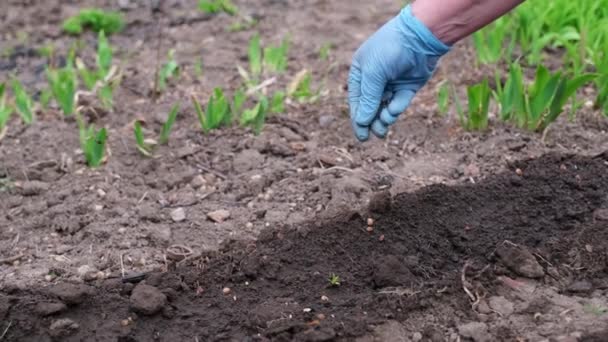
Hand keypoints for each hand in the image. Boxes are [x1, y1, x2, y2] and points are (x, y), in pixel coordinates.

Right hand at [348, 5, 449, 140]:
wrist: (421, 36)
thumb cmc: (390, 49)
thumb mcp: (373, 74)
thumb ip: (368, 99)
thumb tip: (361, 122)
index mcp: (360, 73)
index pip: (356, 100)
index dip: (357, 118)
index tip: (361, 135)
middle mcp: (375, 80)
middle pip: (370, 106)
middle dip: (371, 121)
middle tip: (372, 136)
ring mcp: (392, 84)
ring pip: (385, 107)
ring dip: (383, 118)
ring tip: (382, 128)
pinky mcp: (408, 87)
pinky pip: (399, 102)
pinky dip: (396, 107)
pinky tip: (394, 110)